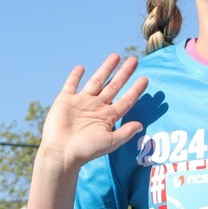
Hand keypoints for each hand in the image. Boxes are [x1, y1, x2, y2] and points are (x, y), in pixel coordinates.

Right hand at [40, 55, 148, 171]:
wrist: (61, 152)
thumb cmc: (86, 150)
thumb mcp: (110, 142)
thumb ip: (126, 133)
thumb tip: (141, 125)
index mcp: (107, 117)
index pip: (125, 100)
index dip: (135, 90)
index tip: (145, 79)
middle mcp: (96, 107)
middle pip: (113, 86)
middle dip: (124, 74)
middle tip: (134, 60)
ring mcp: (81, 102)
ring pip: (96, 81)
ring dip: (106, 68)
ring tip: (116, 56)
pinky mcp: (65, 100)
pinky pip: (71, 84)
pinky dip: (75, 76)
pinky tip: (81, 67)